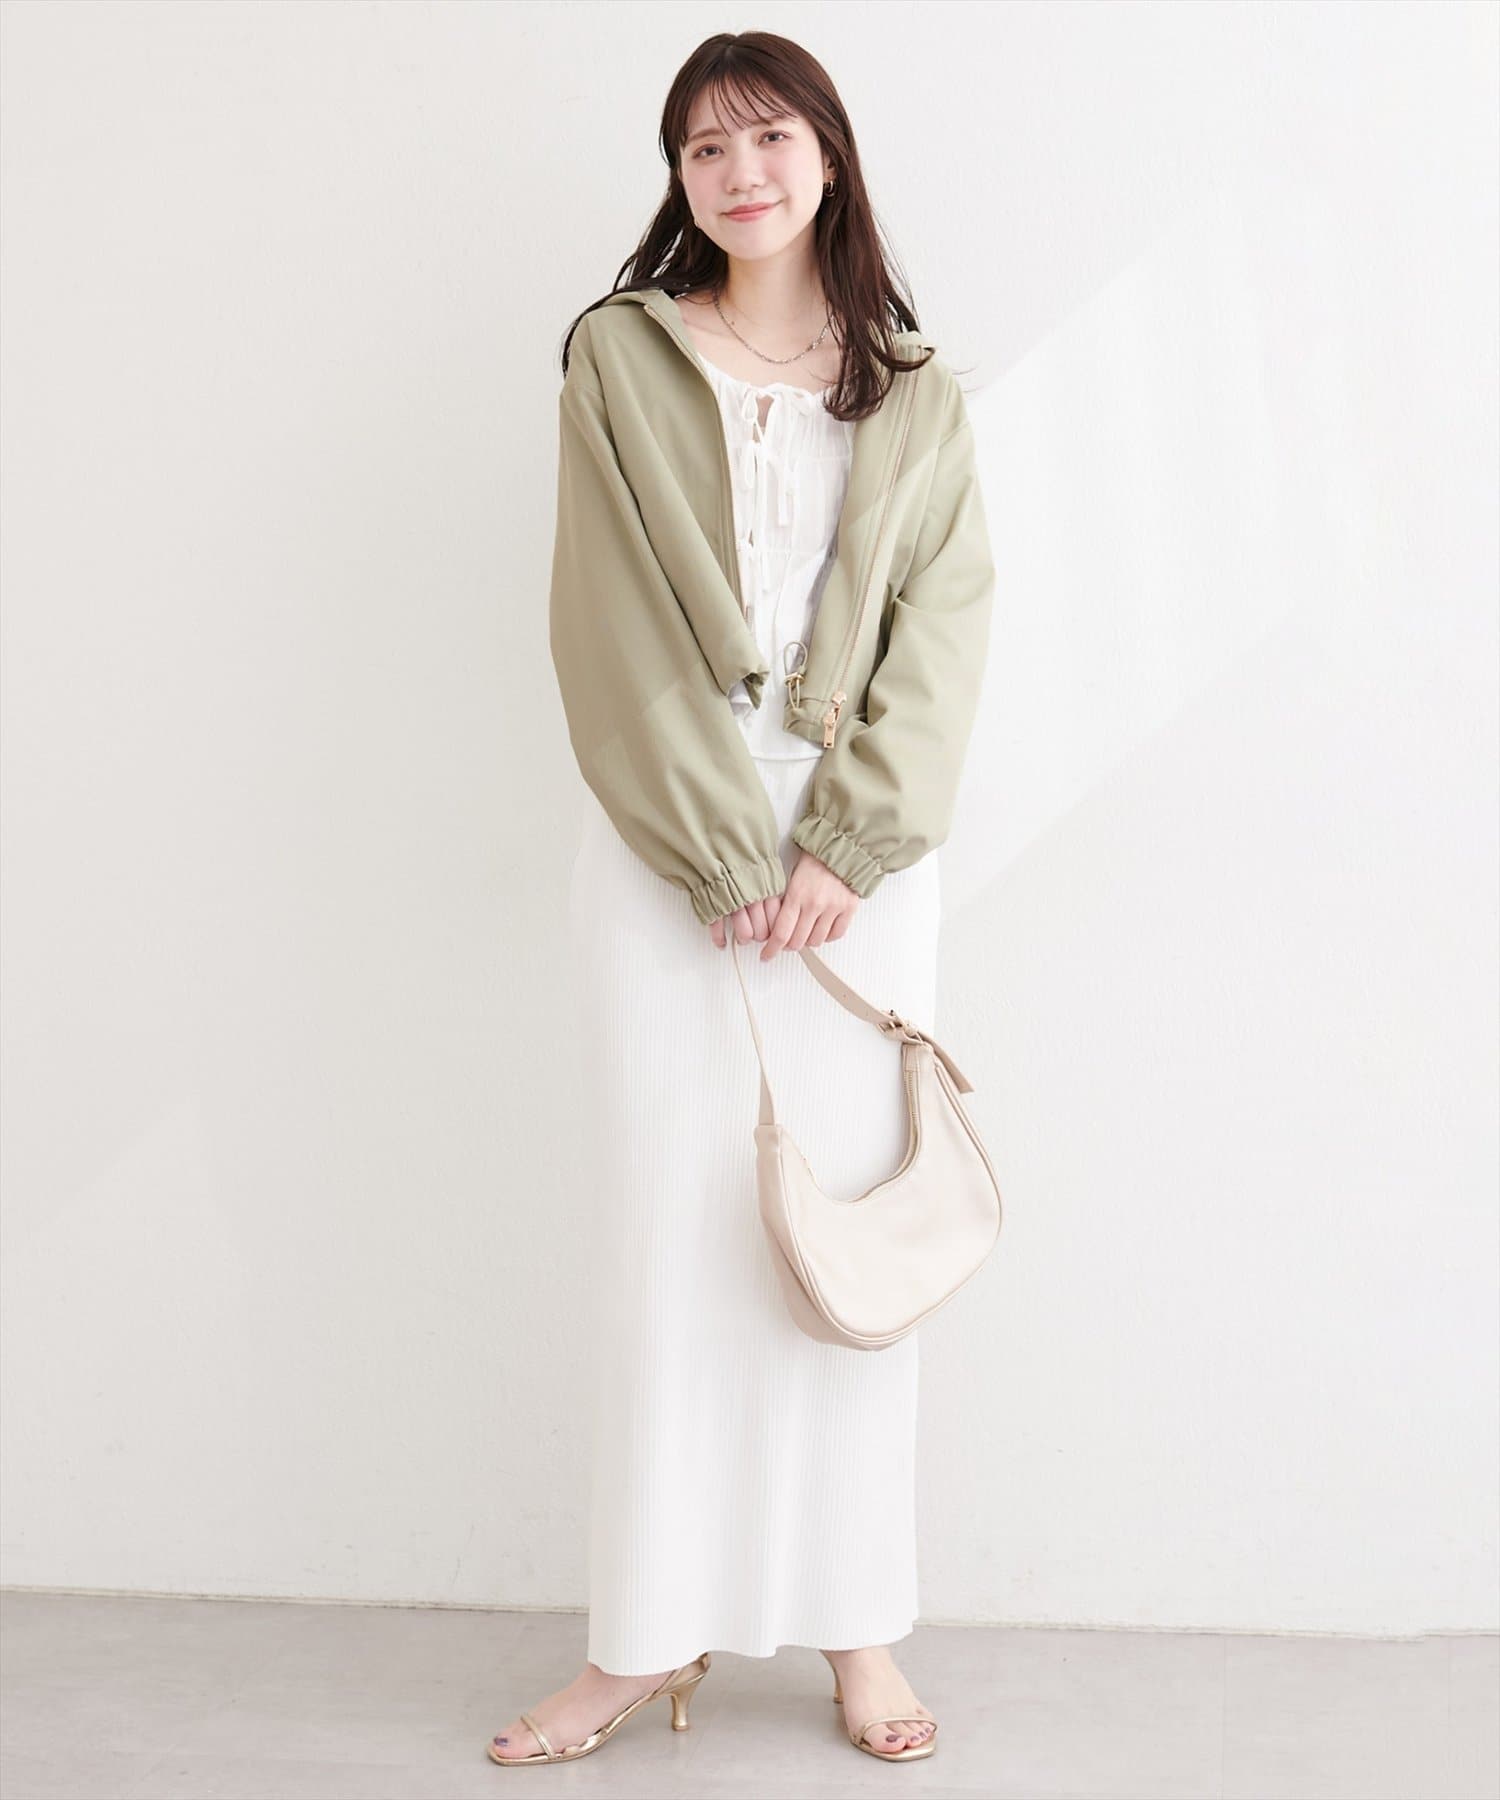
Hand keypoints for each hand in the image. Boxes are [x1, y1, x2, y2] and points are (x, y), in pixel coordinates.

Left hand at [708, 850, 859, 960]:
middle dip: (788, 946)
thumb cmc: (814, 860)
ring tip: (805, 930)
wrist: (841, 848)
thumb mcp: (790, 878)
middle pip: (797, 942)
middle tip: (786, 942)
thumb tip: (775, 928)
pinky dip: (827, 936)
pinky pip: (836, 935)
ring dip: (807, 941)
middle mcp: (815, 904)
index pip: (780, 933)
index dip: (771, 949)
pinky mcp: (849, 909)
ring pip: (816, 941)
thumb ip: (784, 904)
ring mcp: (833, 908)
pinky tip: (822, 928)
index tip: (766, 955)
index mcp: (796, 895)